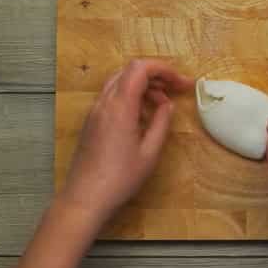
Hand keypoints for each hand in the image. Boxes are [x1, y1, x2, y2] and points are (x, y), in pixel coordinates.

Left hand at [59, 59, 192, 223]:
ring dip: (143, 86)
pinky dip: (131, 97)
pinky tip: (143, 116)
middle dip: (156, 75)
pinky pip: (112, 97)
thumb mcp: (150, 153)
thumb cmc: (120, 179)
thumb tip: (168, 105)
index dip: (164, 69)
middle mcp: (104, 103)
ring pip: (120, 82)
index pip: (140, 69)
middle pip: (130, 71)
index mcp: (120, 107)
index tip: (182, 83)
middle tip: (176, 90)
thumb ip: (162, 123)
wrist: (85, 198)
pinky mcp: (92, 121)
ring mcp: (95, 111)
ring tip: (162, 105)